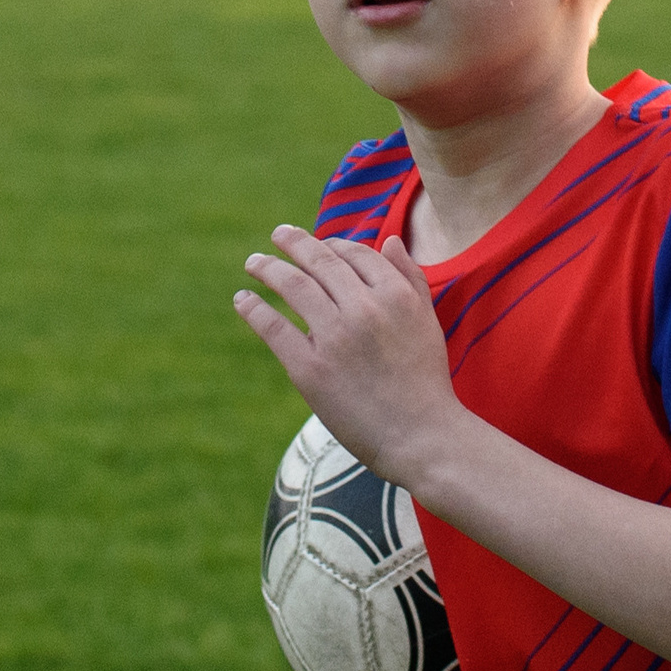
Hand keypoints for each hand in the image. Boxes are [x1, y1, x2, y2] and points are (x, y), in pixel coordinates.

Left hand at [234, 226, 465, 485]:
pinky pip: (274, 328)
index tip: (317, 246)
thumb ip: (410, 278)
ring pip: (294, 286)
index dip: (332, 245)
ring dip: (268, 268)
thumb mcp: (428, 321)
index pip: (355, 254)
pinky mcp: (310, 369)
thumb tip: (388, 240)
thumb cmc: (425, 381)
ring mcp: (335, 337)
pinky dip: (254, 309)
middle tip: (278, 235)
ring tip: (254, 261)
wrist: (421, 435)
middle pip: (320, 262)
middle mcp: (365, 308)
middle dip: (294, 243)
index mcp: (395, 295)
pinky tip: (243, 299)